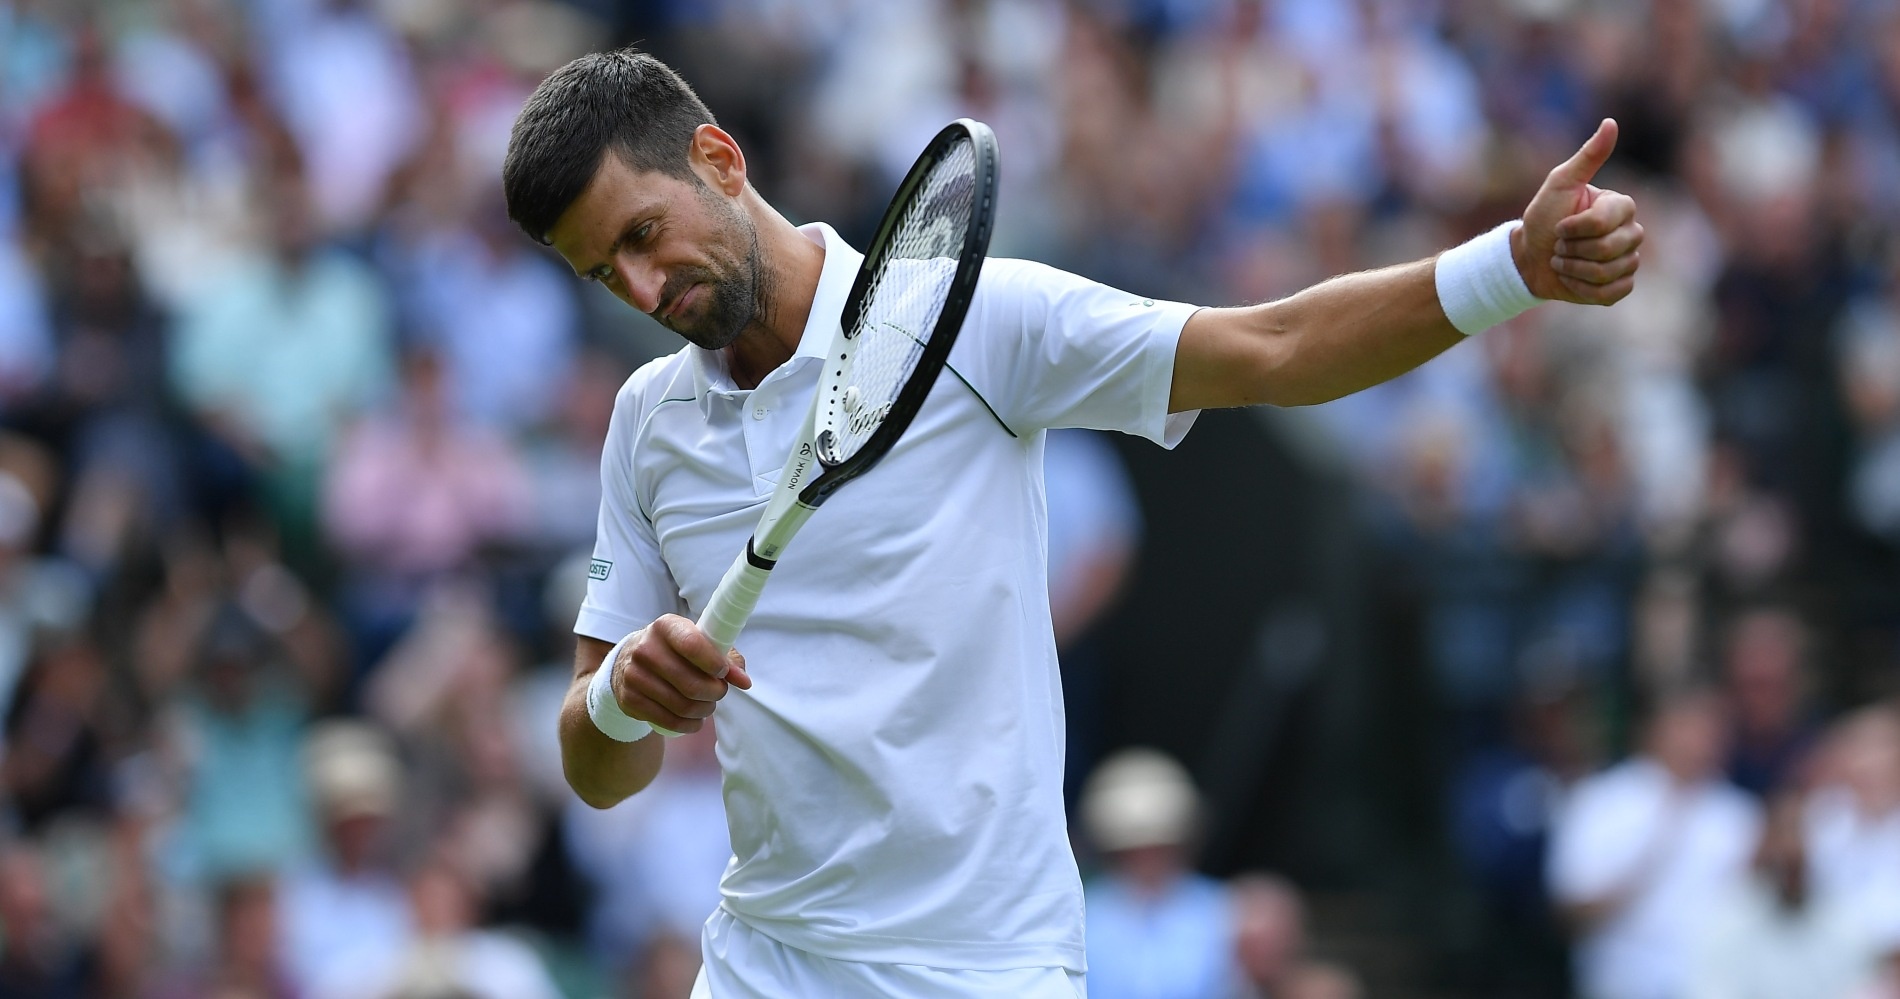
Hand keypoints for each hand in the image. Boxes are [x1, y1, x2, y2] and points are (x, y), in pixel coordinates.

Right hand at [610, 615, 751, 734]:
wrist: (629, 662)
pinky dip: (689, 725)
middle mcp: (645, 649)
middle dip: (715, 693)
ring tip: (708, 705)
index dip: (714, 663)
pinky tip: (695, 720)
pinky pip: (668, 721)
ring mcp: (634, 675)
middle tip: (719, 692)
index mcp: (666, 627)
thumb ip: (725, 657)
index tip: (723, 673)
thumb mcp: (697, 643)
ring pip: (682, 705)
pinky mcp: (629, 700)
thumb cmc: (674, 650)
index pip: (692, 645)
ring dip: (704, 710)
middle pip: (691, 683)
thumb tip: (744, 681)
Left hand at [1513, 118, 1642, 305]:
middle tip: (1559, 245)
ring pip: (1609, 272)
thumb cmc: (1543, 218)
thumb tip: (1611, 122)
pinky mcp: (1620, 286)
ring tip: (1563, 260)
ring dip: (1574, 269)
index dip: (1575, 228)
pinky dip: (1582, 289)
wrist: (1529, 257)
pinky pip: (1611, 293)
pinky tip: (1571, 279)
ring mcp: (1629, 261)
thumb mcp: (1560, 183)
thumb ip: (1587, 157)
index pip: (1604, 222)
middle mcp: (1632, 232)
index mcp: (1621, 206)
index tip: (1559, 225)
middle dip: (1572, 250)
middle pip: (1610, 249)